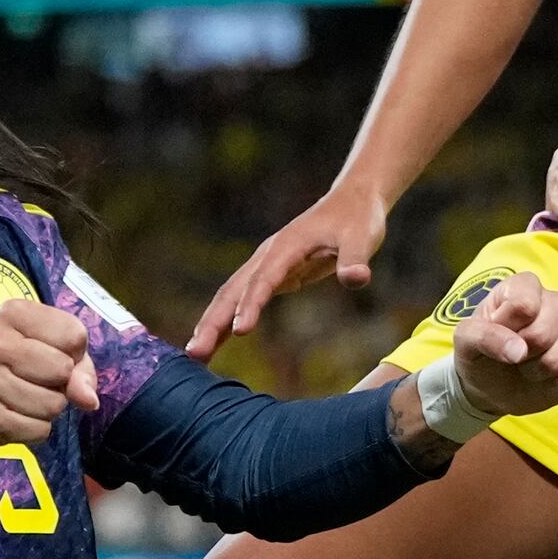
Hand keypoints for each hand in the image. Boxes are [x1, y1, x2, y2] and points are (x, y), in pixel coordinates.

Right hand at [0, 298, 101, 474]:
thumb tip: (88, 400)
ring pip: (53, 404)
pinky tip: (18, 416)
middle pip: (63, 369)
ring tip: (27, 397)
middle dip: (61, 381)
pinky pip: (39, 430)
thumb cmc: (21, 365)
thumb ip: (82, 369)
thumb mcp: (56, 351)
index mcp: (12, 314)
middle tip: (39, 379)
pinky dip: (37, 429)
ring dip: (50, 407)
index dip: (74, 352)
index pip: (73, 335)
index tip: (52, 352)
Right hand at [198, 177, 387, 359]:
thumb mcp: (362, 237)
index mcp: (286, 247)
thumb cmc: (358, 219)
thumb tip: (356, 278)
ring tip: (195, 356)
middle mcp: (268, 257)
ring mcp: (267, 266)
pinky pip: (244, 300)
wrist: (352, 202)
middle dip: (213, 321)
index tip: (239, 331)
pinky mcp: (274, 277)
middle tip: (195, 353)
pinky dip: (227, 321)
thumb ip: (356, 258)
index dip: (250, 305)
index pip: (263, 280)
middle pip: (233, 291)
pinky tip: (215, 343)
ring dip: (212, 324)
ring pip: (232, 297)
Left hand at [443, 276, 557, 421]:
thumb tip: (520, 351)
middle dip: (524, 352)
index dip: (508, 328)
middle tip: (511, 355)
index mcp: (523, 287)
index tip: (495, 334)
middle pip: (546, 329)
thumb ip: (483, 337)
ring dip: (537, 369)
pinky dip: (555, 384)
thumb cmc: (478, 354)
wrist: (489, 388)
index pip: (524, 304)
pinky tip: (543, 378)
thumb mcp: (464, 342)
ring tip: (525, 366)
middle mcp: (553, 302)